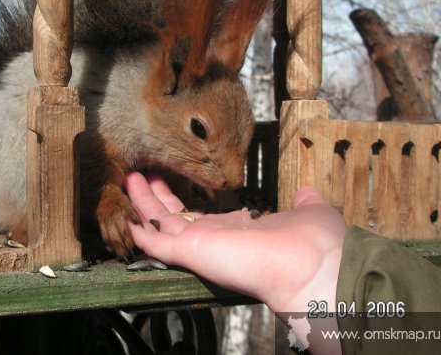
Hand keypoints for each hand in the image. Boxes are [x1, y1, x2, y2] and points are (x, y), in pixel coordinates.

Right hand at [126, 172, 346, 315]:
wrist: (311, 265)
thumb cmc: (313, 241)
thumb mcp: (309, 212)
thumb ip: (304, 202)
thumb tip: (308, 194)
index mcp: (236, 229)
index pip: (201, 215)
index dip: (183, 198)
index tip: (172, 179)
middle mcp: (215, 239)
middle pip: (175, 215)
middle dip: (156, 195)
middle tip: (139, 175)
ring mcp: (200, 246)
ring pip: (162, 223)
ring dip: (143, 203)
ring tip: (128, 180)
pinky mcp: (189, 251)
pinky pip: (157, 242)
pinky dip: (142, 233)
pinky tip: (126, 221)